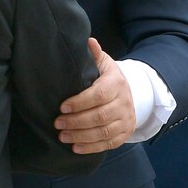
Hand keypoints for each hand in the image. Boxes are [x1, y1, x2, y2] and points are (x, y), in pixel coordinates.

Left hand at [55, 38, 135, 153]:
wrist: (130, 94)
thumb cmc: (109, 78)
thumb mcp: (103, 64)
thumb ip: (94, 55)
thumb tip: (88, 41)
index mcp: (117, 83)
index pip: (99, 95)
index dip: (80, 103)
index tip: (62, 107)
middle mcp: (124, 102)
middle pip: (100, 116)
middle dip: (76, 122)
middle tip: (57, 123)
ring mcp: (126, 119)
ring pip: (104, 132)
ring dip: (81, 136)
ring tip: (62, 136)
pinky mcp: (125, 133)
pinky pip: (108, 143)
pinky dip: (91, 147)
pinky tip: (75, 147)